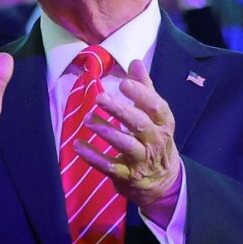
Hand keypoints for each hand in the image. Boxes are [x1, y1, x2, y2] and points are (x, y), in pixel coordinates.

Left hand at [75, 60, 180, 227]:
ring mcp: (141, 160)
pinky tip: (78, 145)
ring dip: (106, 131)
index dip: (141, 95)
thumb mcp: (156, 115)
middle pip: (139, 124)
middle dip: (120, 111)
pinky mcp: (127, 176)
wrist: (163, 181)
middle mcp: (155, 141)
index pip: (157, 107)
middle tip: (100, 98)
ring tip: (88, 119)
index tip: (124, 83)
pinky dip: (93, 157)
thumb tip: (135, 62)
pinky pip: (109, 166)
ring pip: (125, 145)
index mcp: (163, 123)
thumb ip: (145, 88)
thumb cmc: (155, 139)